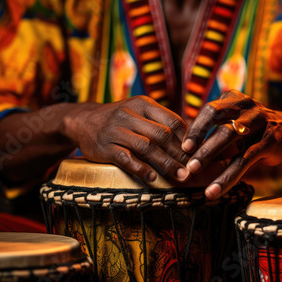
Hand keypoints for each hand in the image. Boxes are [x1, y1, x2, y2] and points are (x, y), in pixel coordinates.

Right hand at [66, 96, 190, 182]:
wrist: (82, 121)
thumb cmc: (120, 120)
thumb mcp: (139, 112)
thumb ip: (161, 122)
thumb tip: (192, 141)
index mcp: (143, 104)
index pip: (172, 120)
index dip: (188, 139)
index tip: (198, 154)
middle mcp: (129, 113)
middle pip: (162, 134)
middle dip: (180, 154)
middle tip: (192, 169)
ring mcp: (115, 130)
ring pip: (146, 147)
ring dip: (166, 163)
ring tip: (179, 176)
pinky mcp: (104, 146)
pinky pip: (125, 158)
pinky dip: (140, 168)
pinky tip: (152, 178)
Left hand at [182, 90, 281, 198]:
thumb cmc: (249, 129)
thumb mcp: (232, 122)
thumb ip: (211, 130)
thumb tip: (177, 149)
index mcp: (234, 99)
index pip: (211, 110)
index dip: (197, 129)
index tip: (183, 147)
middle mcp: (248, 107)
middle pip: (222, 125)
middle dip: (203, 147)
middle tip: (188, 165)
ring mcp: (261, 122)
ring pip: (233, 141)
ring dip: (212, 159)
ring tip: (196, 175)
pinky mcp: (270, 141)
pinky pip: (246, 160)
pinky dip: (228, 177)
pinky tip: (215, 190)